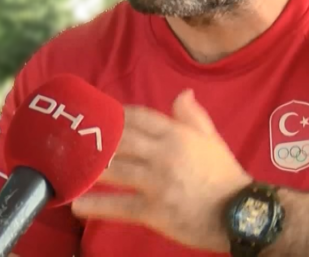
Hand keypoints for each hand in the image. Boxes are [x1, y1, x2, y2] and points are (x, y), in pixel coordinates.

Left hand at [71, 89, 251, 251]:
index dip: (116, 115)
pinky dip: (97, 205)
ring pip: (115, 170)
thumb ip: (193, 116)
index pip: (139, 117)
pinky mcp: (155, 210)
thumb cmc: (226, 177)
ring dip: (89, 169)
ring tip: (66, 168)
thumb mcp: (213, 140)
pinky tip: (77, 204)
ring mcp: (158, 182)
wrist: (241, 214)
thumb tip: (182, 93)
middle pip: (120, 140)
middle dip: (96, 139)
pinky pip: (120, 206)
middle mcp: (165, 154)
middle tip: (73, 139)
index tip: (99, 115)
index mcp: (178, 134)